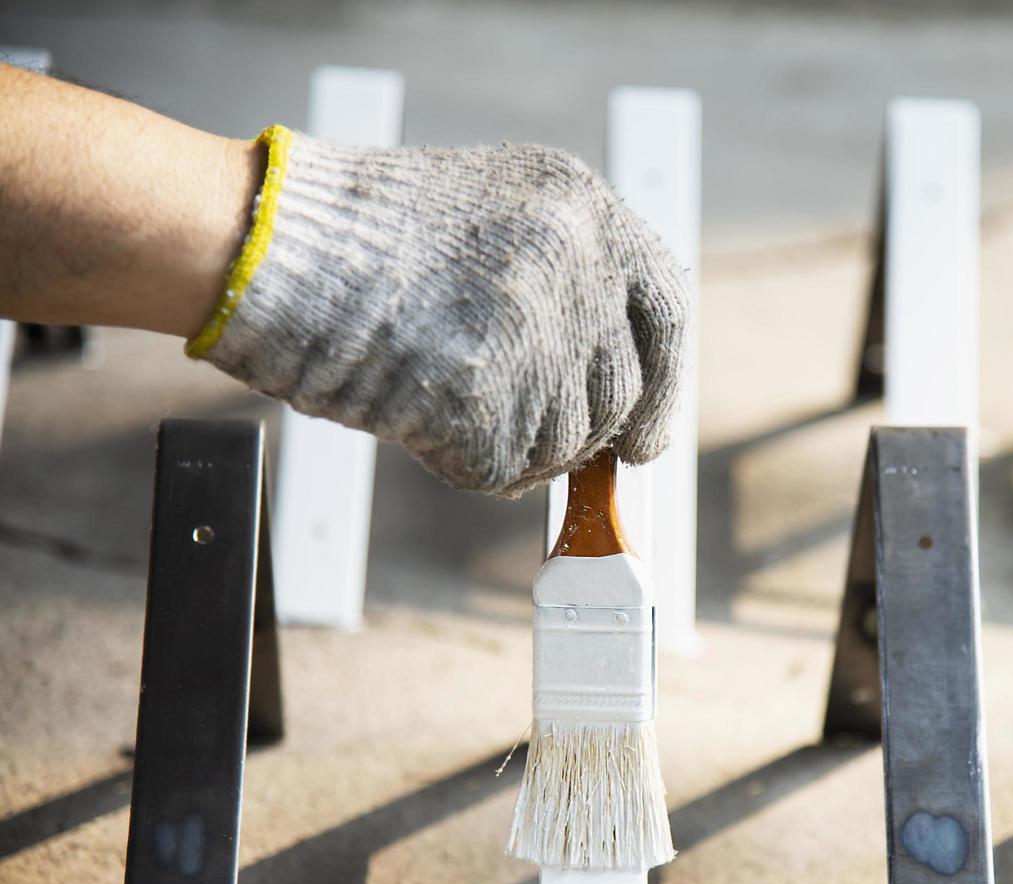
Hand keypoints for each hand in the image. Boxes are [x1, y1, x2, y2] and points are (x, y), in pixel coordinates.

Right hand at [195, 129, 690, 495]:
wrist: (269, 246)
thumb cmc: (369, 235)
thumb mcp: (498, 210)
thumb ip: (572, 276)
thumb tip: (619, 379)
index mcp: (587, 208)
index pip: (667, 315)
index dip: (664, 387)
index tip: (646, 439)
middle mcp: (575, 263)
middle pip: (621, 394)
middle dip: (584, 433)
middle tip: (532, 438)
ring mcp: (533, 330)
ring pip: (566, 441)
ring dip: (518, 447)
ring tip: (448, 401)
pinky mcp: (484, 396)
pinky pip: (505, 470)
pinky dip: (466, 463)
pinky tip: (421, 419)